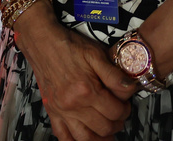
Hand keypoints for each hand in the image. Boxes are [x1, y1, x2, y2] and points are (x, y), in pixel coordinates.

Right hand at [15, 4, 135, 140]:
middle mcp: (72, 104)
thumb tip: (131, 89)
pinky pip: (63, 136)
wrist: (41, 41)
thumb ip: (114, 74)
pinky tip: (85, 136)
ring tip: (107, 129)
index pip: (116, 112)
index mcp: (86, 90)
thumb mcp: (95, 53)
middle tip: (117, 112)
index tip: (124, 102)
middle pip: (104, 127)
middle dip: (117, 122)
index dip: (125, 109)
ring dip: (100, 137)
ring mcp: (60, 110)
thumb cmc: (68, 45)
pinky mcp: (52, 111)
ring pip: (85, 138)